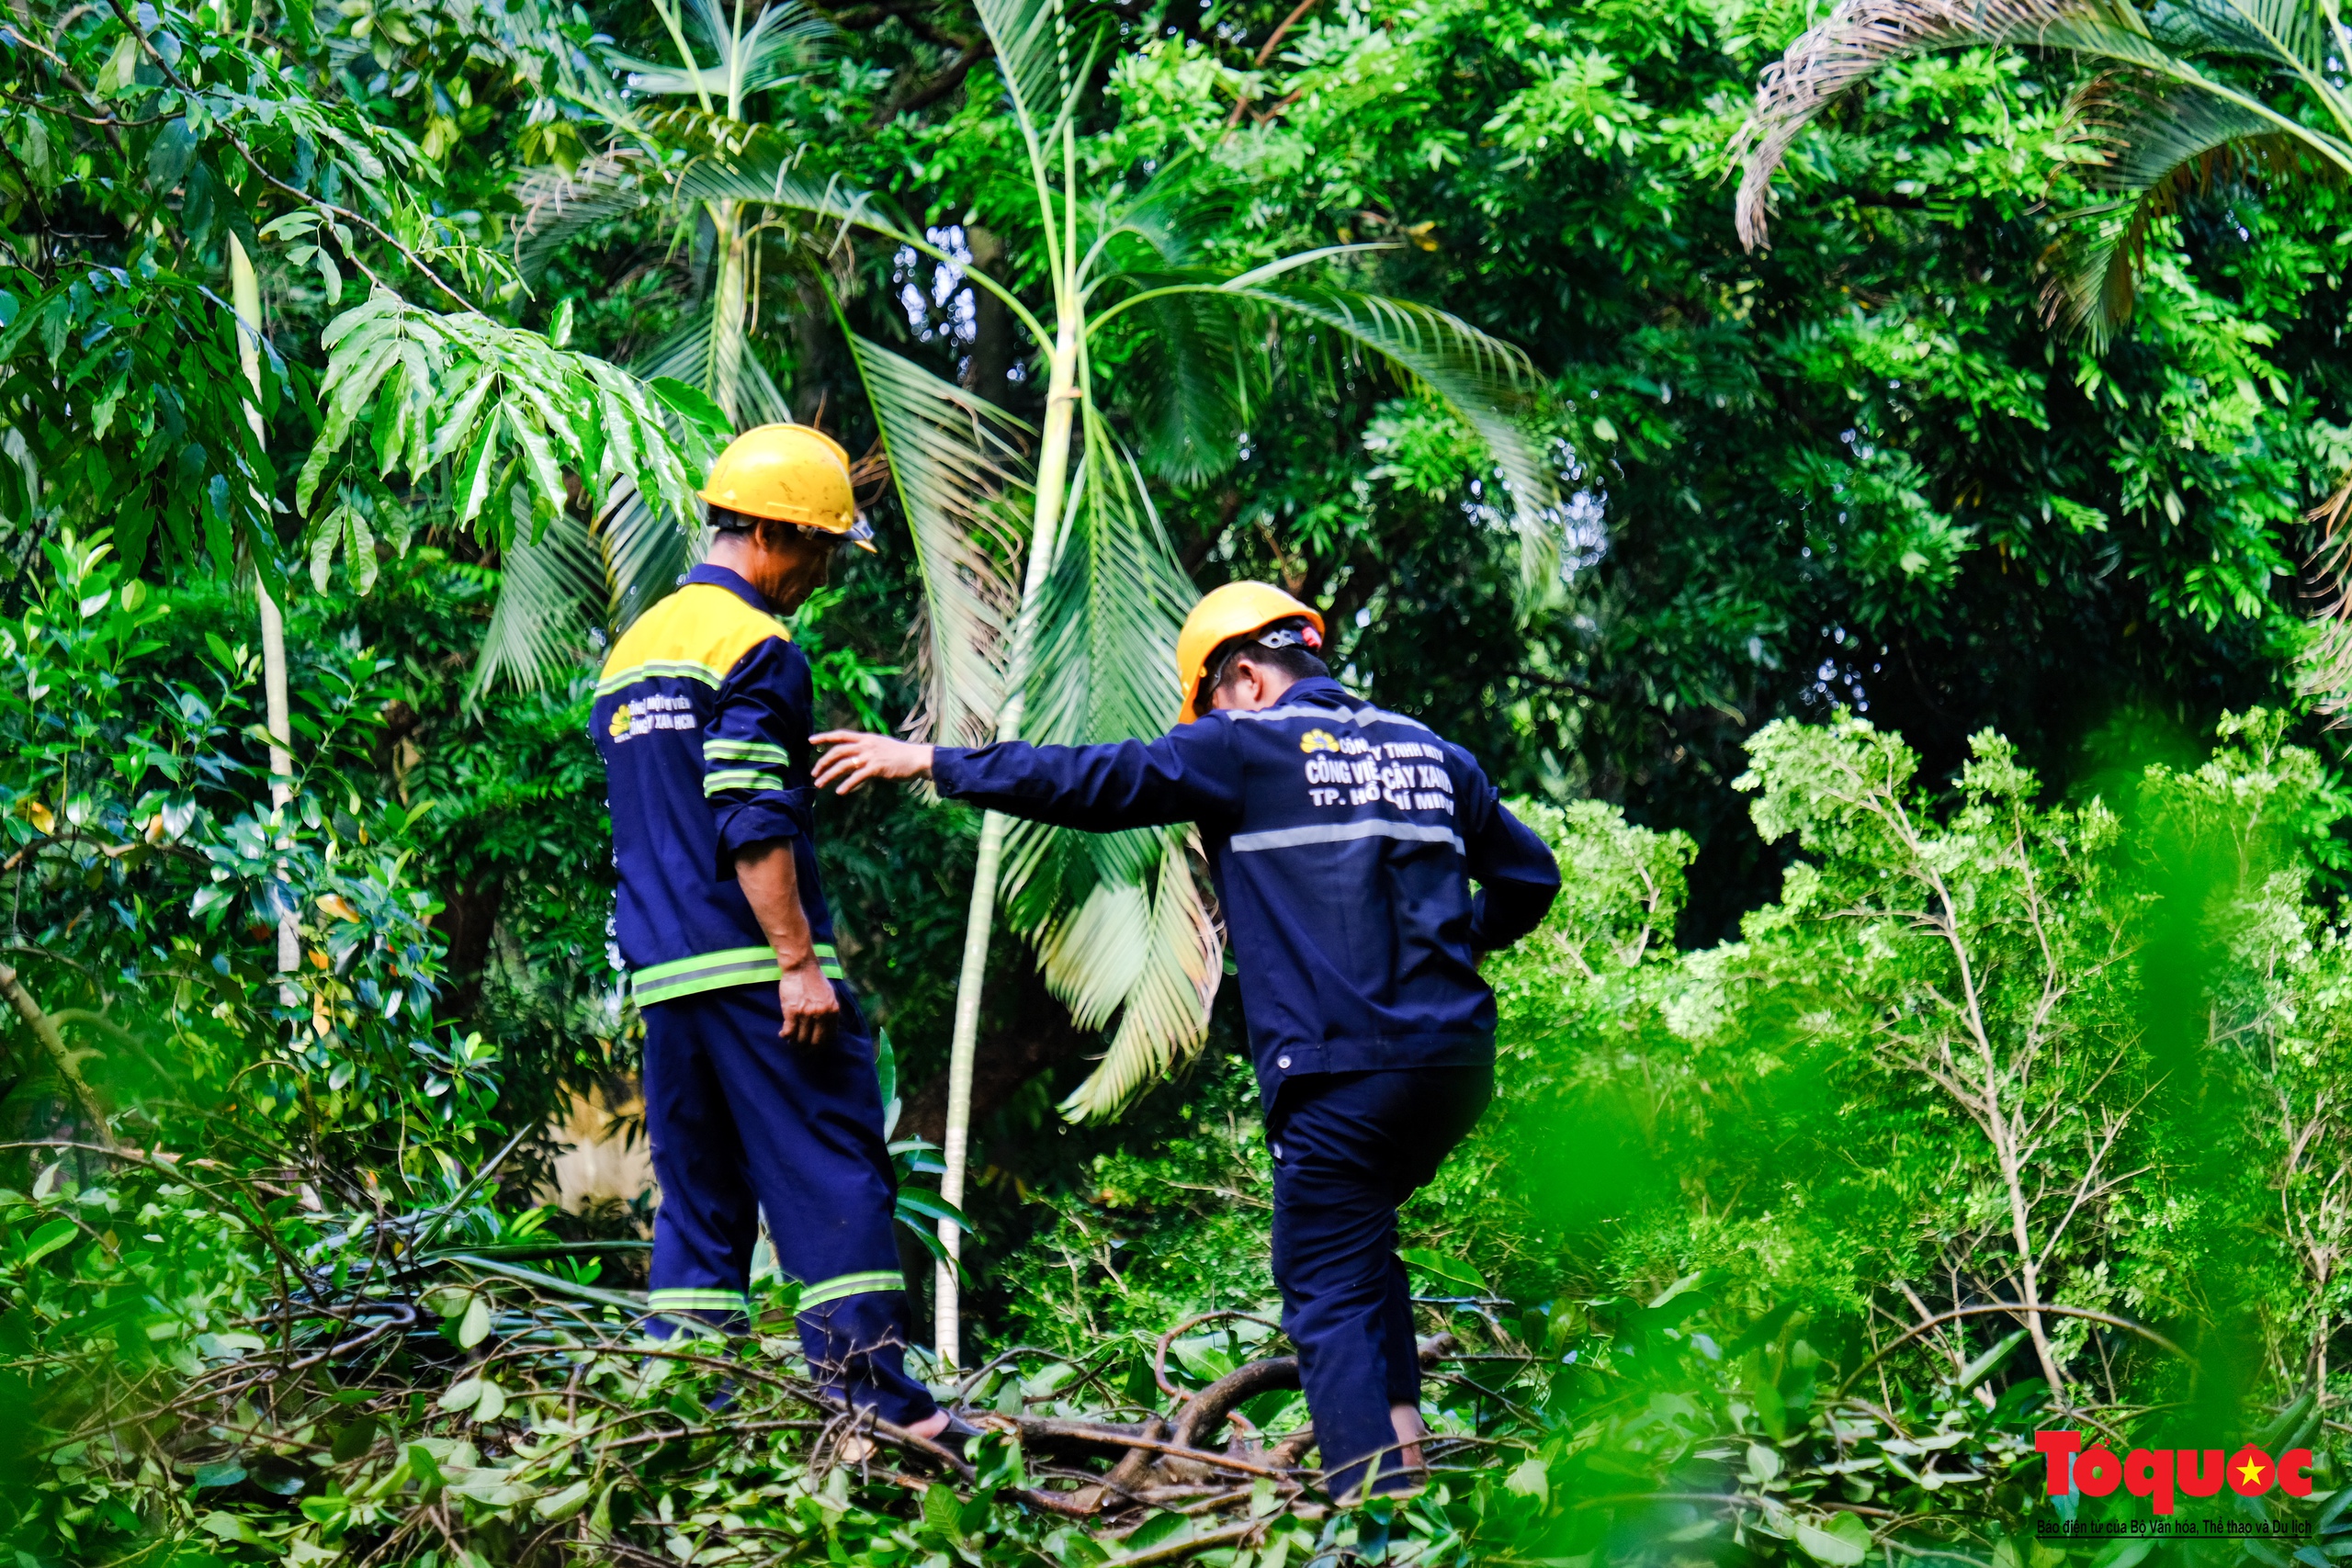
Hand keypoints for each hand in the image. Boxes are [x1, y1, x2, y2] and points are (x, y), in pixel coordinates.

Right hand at [776, 954, 839, 1046]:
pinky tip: (783, 1034)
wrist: (801, 966)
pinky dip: (785, 1036)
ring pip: (801, 1038)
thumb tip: (831, 1027)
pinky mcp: (792, 1012)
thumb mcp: (830, 995)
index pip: (830, 1036)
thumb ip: (831, 1011)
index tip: (816, 1048)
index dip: (822, 1045)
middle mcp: (821, 1014)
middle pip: (816, 1041)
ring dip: (796, 1044)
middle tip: (804, 1052)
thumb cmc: (815, 979)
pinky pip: (789, 1031)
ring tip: (792, 1043)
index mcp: (833, 1011)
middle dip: (809, 1050)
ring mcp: (806, 1014)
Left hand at [812, 730, 934, 794]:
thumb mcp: (881, 747)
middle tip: (813, 773)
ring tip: (819, 784)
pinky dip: (847, 785)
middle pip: (838, 751)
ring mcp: (871, 756)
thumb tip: (854, 760)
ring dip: (829, 775)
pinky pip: (857, 777)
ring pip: (843, 764)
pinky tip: (840, 792)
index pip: (841, 734)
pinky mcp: (877, 768)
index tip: (810, 740)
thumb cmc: (900, 755)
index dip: (824, 737)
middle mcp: (866, 745)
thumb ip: (866, 751)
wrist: (918, 759)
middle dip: (823, 762)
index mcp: (866, 738)